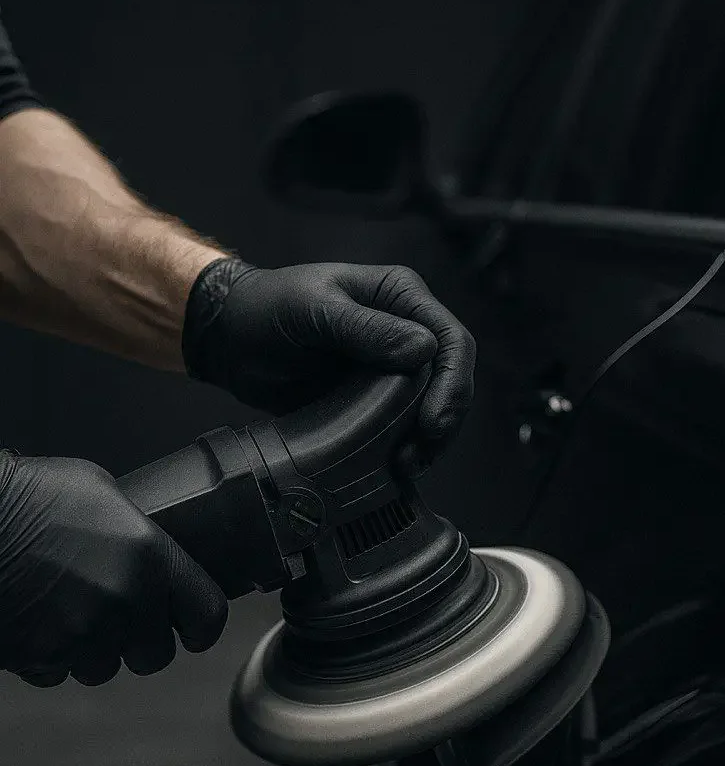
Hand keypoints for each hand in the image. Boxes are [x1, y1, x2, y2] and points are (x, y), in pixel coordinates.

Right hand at [0, 451, 227, 685]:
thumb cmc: (27, 495)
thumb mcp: (100, 491)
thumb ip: (136, 530)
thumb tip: (148, 549)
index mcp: (150, 558)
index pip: (208, 614)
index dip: (200, 626)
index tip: (191, 628)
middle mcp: (124, 602)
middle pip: (156, 655)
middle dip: (140, 641)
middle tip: (119, 617)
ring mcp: (82, 634)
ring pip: (104, 668)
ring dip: (92, 650)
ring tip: (70, 613)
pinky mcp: (42, 655)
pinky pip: (59, 672)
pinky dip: (50, 656)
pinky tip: (38, 621)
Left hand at [181, 259, 476, 474]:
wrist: (230, 339)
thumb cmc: (267, 308)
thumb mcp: (313, 310)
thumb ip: (365, 329)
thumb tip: (423, 350)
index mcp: (401, 298)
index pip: (451, 340)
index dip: (452, 384)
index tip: (432, 421)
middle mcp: (406, 331)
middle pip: (450, 381)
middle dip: (442, 420)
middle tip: (417, 454)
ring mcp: (391, 369)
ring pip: (432, 409)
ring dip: (426, 442)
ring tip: (404, 466)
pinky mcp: (373, 401)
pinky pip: (402, 427)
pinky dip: (403, 448)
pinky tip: (394, 467)